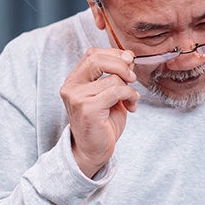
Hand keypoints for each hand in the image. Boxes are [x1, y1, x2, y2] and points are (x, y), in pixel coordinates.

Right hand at [60, 48, 139, 177]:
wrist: (93, 151)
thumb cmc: (102, 124)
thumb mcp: (109, 94)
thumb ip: (115, 76)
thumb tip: (128, 58)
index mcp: (74, 80)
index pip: (92, 54)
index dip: (113, 53)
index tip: (129, 60)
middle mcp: (71, 87)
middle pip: (97, 59)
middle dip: (121, 64)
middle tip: (133, 77)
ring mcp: (77, 97)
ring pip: (112, 79)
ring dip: (129, 88)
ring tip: (131, 100)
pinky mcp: (88, 108)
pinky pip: (116, 91)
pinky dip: (129, 96)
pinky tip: (131, 106)